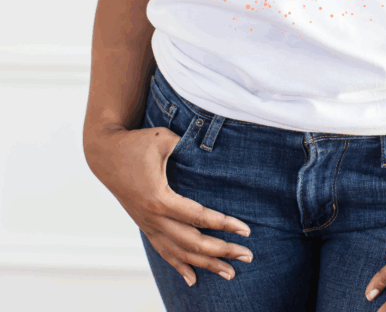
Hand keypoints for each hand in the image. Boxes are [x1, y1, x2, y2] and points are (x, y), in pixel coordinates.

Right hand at [84, 124, 253, 286]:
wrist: (105, 154)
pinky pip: (163, 252)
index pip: (199, 217)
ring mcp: (148, 225)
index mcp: (159, 199)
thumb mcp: (163, 138)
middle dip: (222, 251)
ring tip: (230, 273)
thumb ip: (186, 145)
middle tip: (248, 255)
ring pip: (180, 253)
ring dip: (206, 265)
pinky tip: (193, 280)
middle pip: (193, 243)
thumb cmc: (136, 143)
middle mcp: (153, 218)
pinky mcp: (144, 225)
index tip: (246, 230)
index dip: (224, 224)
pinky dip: (179, 267)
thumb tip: (210, 150)